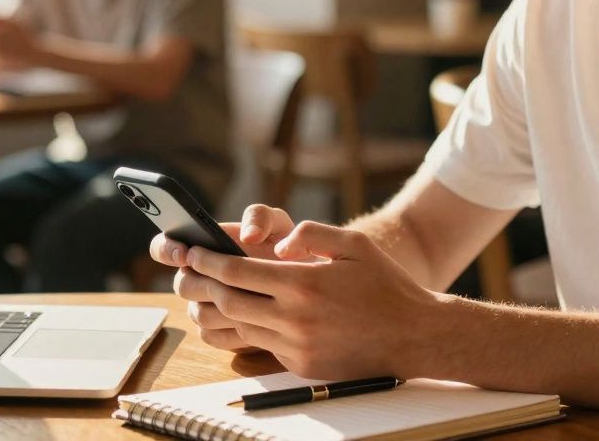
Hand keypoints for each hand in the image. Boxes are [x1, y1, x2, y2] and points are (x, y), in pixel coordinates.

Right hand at [151, 205, 296, 353]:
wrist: (307, 285)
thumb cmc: (286, 247)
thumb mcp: (278, 224)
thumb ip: (260, 216)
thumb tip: (248, 235)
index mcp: (202, 247)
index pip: (163, 247)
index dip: (167, 250)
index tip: (186, 252)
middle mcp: (199, 277)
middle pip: (181, 285)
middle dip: (203, 283)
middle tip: (229, 282)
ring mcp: (207, 306)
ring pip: (197, 313)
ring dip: (221, 308)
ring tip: (252, 301)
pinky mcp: (219, 332)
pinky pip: (211, 335)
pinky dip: (229, 329)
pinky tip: (255, 321)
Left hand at [183, 218, 441, 378]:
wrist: (414, 336)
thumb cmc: (386, 284)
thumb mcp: (355, 244)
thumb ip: (313, 234)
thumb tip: (279, 243)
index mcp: (304, 283)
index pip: (238, 271)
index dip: (208, 260)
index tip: (191, 251)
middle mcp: (295, 317)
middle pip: (228, 301)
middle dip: (200, 284)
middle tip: (183, 271)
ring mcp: (297, 345)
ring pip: (239, 326)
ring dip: (215, 309)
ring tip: (201, 293)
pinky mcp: (302, 365)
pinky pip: (262, 344)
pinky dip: (245, 329)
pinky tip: (236, 315)